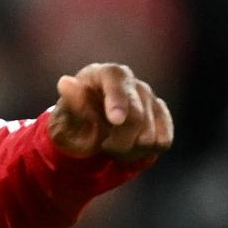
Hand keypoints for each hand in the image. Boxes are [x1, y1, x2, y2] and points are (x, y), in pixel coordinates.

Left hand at [49, 63, 173, 160]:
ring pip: (150, 135)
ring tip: (113, 148)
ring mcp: (150, 98)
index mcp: (105, 74)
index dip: (118, 100)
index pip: (116, 79)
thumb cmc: (73, 121)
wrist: (86, 134)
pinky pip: (162, 142)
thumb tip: (66, 82)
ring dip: (129, 151)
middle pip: (136, 116)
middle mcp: (132, 83)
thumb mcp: (65, 116)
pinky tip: (129, 149)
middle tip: (104, 147)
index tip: (115, 121)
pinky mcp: (161, 116)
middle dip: (119, 141)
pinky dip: (144, 153)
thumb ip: (71, 102)